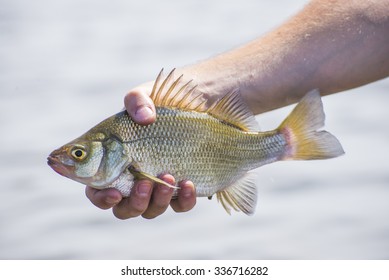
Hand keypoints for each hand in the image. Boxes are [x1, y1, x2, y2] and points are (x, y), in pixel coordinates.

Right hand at [85, 85, 196, 218]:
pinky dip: (184, 199)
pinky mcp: (181, 189)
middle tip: (143, 183)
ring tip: (168, 175)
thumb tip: (145, 117)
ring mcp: (158, 187)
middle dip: (132, 202)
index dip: (100, 198)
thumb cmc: (162, 102)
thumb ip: (137, 100)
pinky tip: (189, 182)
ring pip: (150, 210)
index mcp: (112, 162)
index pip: (97, 190)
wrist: (197, 103)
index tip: (113, 192)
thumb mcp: (145, 94)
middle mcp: (132, 179)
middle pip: (123, 208)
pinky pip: (180, 205)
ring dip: (157, 200)